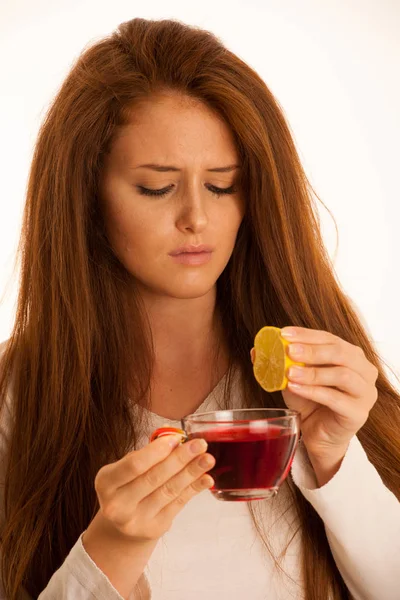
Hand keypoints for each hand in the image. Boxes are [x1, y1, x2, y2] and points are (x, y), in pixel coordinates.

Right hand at [93, 435, 214, 541]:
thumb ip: (147, 454)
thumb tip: (175, 438)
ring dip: (192, 472)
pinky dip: (194, 488)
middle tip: (200, 444)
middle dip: (180, 458)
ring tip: (207, 459)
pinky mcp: (154, 528)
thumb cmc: (128, 486)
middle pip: (154, 477)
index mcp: (106, 482)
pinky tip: (206, 478)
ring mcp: (136, 520)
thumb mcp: (126, 468)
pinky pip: (178, 504)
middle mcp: (117, 504)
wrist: (123, 525)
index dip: (157, 451)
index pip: (134, 465)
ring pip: (169, 490)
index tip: (177, 438)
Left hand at [251, 327, 378, 484]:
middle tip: (289, 350)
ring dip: (313, 372)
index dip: (307, 334)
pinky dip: (313, 391)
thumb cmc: (309, 401)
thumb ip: (279, 362)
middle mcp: (364, 370)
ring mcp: (365, 393)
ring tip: (290, 373)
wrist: (317, 434)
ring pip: (342, 375)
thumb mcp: (292, 377)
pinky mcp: (359, 414)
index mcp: (351, 355)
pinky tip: (295, 388)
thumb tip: (256, 349)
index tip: (284, 333)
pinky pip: (336, 399)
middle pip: (341, 353)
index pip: (330, 338)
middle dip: (313, 350)